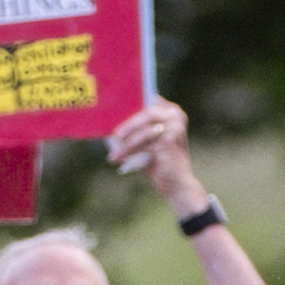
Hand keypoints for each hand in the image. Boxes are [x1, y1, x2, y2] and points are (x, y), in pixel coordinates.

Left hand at [105, 98, 206, 213]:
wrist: (177, 184)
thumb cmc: (158, 162)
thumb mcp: (144, 142)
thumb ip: (133, 128)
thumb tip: (108, 121)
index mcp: (170, 110)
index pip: (147, 100)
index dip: (130, 105)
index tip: (113, 112)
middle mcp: (175, 115)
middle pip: (145, 113)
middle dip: (127, 126)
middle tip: (112, 136)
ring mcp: (175, 127)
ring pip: (143, 131)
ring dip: (126, 144)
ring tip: (114, 155)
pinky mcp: (169, 141)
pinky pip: (144, 144)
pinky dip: (131, 152)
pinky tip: (120, 158)